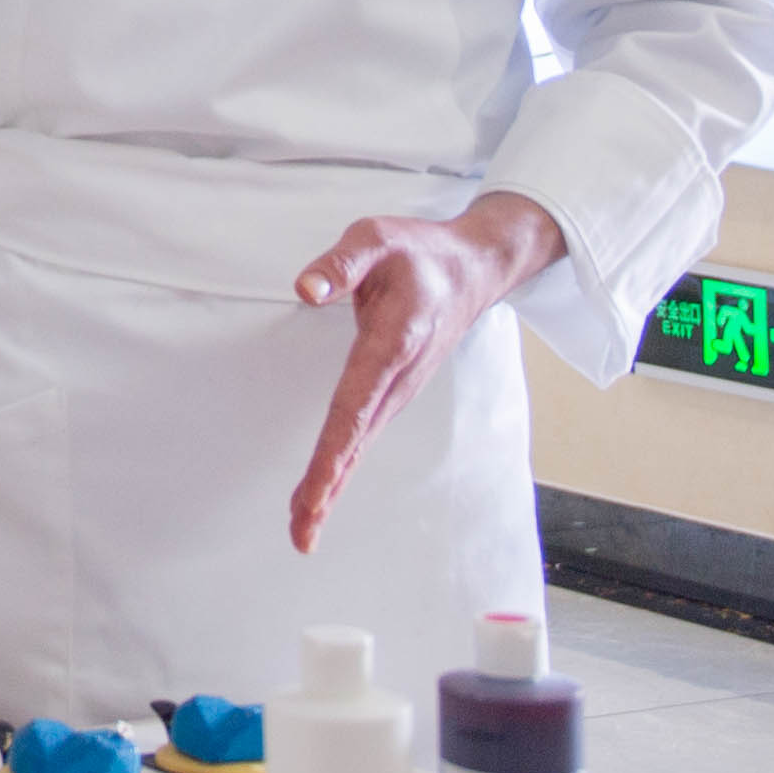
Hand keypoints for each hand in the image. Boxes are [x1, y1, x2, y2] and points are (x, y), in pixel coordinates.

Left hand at [288, 194, 561, 550]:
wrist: (473, 267)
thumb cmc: (419, 252)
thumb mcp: (376, 238)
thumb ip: (340, 263)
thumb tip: (305, 289)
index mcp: (391, 345)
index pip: (353, 408)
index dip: (333, 453)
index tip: (316, 492)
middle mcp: (397, 378)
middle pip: (355, 440)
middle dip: (327, 489)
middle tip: (300, 535)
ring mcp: (398, 388)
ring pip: (359, 443)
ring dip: (330, 485)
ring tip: (302, 527)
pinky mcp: (392, 389)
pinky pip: (362, 431)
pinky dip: (341, 463)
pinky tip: (322, 488)